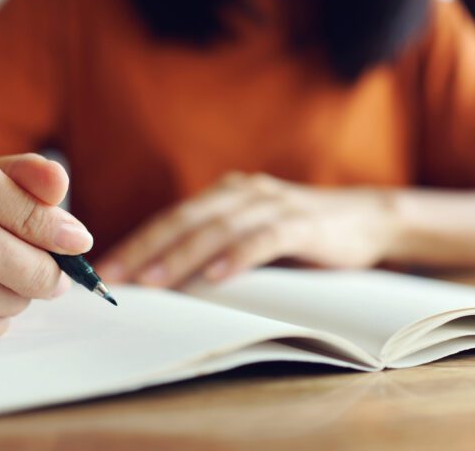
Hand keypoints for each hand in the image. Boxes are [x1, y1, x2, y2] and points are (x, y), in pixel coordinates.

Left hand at [96, 172, 397, 287]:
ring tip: (153, 282)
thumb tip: (169, 275)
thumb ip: (217, 243)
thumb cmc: (300, 231)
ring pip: (217, 229)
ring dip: (182, 256)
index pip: (172, 218)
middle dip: (145, 249)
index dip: (137, 242)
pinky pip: (263, 238)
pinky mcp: (301, 222)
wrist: (366, 218)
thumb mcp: (251, 231)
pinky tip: (216, 277)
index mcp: (225, 194)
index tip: (107, 270)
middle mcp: (242, 192)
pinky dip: (238, 257)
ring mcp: (272, 204)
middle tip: (115, 276)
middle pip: (184, 220)